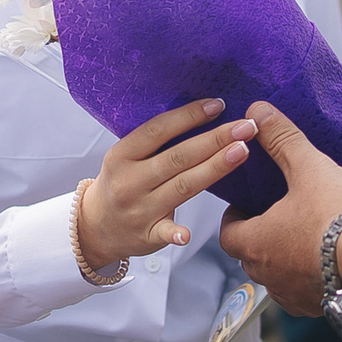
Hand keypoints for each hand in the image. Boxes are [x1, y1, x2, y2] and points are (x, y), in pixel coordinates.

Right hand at [75, 99, 255, 272]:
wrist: (96, 227)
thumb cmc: (121, 183)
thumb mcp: (126, 157)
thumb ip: (156, 141)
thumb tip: (202, 112)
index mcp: (122, 155)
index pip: (158, 130)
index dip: (189, 116)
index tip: (218, 105)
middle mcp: (129, 181)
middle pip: (178, 157)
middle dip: (215, 139)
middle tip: (245, 127)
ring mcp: (138, 209)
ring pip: (182, 187)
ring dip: (214, 169)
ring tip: (241, 151)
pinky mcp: (147, 235)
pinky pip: (164, 233)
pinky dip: (176, 233)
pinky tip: (189, 233)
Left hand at [216, 100, 341, 313]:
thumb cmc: (339, 219)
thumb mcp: (308, 167)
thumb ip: (282, 139)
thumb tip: (259, 114)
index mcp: (257, 243)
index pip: (228, 234)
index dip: (234, 219)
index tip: (246, 207)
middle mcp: (269, 276)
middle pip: (250, 258)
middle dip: (260, 238)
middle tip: (277, 217)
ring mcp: (295, 296)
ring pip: (277, 280)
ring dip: (284, 262)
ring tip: (305, 239)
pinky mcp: (322, 308)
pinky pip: (305, 296)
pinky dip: (310, 280)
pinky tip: (329, 263)